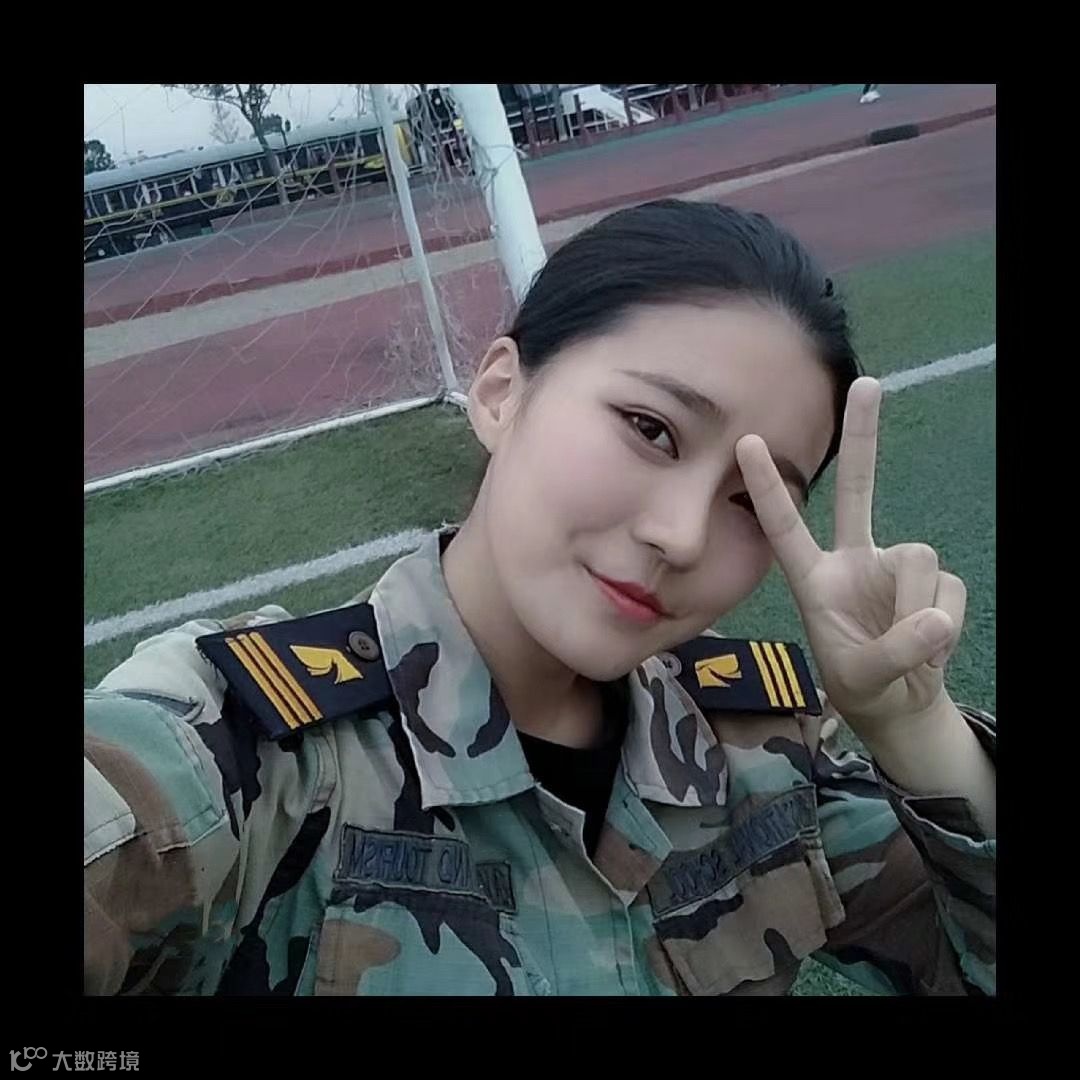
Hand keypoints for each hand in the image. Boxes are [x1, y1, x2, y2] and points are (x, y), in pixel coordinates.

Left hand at [735, 378, 966, 742]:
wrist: (899, 702)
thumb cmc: (861, 683)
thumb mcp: (862, 676)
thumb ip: (894, 651)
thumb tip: (935, 618)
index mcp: (812, 578)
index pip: (784, 526)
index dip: (767, 487)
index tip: (745, 442)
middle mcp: (853, 559)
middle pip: (858, 489)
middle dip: (864, 437)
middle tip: (867, 381)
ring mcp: (893, 565)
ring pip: (919, 559)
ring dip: (918, 608)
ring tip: (906, 646)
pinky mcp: (932, 579)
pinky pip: (948, 590)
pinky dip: (943, 625)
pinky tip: (929, 642)